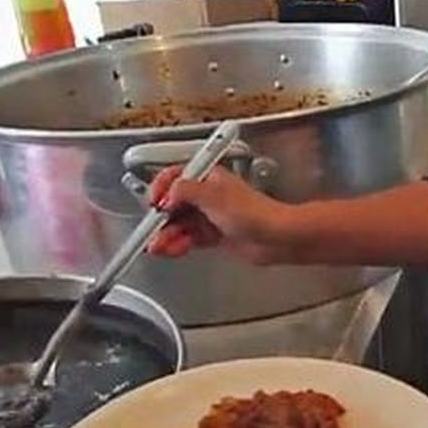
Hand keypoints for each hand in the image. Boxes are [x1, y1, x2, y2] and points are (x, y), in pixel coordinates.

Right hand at [145, 166, 291, 264]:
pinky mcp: (214, 234)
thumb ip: (184, 191)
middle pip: (173, 204)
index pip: (174, 177)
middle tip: (151, 231)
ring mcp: (210, 215)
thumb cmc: (256, 212)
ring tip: (159, 245)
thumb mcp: (213, 196)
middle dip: (160, 218)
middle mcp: (207, 194)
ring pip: (179, 224)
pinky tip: (172, 249)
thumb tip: (167, 193)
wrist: (276, 237)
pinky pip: (188, 238)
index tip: (153, 204)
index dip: (160, 189)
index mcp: (207, 177)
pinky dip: (178, 244)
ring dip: (167, 235)